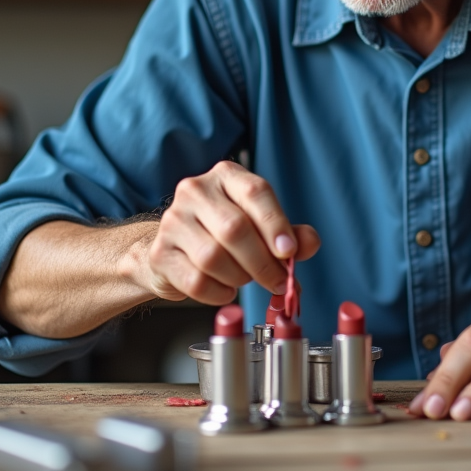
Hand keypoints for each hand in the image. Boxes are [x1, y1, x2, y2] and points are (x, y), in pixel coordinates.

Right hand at [140, 161, 320, 304]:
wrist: (173, 250)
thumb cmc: (223, 236)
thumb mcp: (260, 228)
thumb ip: (290, 234)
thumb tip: (309, 243)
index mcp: (226, 176)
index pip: (256, 192)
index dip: (276, 224)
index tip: (290, 252)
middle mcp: (195, 191)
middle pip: (235, 229)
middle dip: (262, 262)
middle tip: (277, 281)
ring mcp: (173, 220)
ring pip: (214, 258)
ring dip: (239, 278)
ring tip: (244, 279)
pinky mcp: (160, 253)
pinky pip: (197, 281)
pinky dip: (218, 293)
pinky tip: (224, 289)